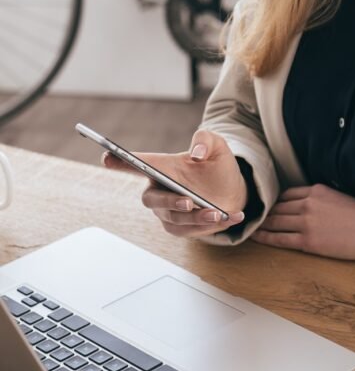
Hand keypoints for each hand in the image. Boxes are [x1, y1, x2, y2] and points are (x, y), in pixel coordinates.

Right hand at [102, 129, 246, 237]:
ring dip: (195, 218)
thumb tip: (196, 153)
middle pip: (151, 199)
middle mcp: (159, 190)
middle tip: (188, 201)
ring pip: (174, 219)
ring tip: (217, 213)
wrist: (232, 189)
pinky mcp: (180, 227)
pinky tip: (231, 217)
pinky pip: (190, 231)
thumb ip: (205, 140)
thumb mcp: (216, 145)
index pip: (135, 164)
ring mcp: (167, 211)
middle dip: (169, 202)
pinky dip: (211, 226)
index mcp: (161, 167)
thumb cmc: (216, 165)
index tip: (106, 157)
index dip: (119, 162)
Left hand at [254, 183, 354, 261]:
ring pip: (275, 222)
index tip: (267, 208)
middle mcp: (308, 203)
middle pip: (277, 208)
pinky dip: (266, 238)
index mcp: (317, 190)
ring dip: (261, 225)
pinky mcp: (309, 241)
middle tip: (249, 217)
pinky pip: (280, 238)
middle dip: (264, 213)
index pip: (286, 195)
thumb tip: (309, 208)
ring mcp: (307, 222)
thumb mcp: (340, 198)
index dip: (275, 203)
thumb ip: (322, 200)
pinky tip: (257, 237)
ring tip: (248, 227)